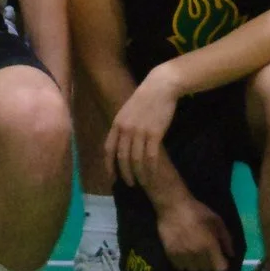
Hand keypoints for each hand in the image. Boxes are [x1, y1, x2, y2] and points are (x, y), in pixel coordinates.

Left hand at [106, 72, 181, 187]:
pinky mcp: (155, 134)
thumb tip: (121, 144)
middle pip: (122, 158)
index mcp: (117, 124)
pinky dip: (150, 169)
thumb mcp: (127, 111)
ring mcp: (140, 132)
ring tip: (142, 183)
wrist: (160, 86)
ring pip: (136, 160)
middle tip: (129, 184)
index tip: (111, 177)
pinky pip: (151, 157)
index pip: (109, 149)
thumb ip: (123, 126)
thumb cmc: (145, 98)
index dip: (109, 165)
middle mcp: (126, 129)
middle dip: (125, 174)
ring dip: (138, 175)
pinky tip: (152, 175)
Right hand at [155, 192, 233, 270]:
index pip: (220, 268)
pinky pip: (180, 267)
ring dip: (196, 265)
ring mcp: (183, 256)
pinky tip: (185, 253)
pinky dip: (184, 264)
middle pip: (207, 270)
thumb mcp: (216, 220)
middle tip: (207, 254)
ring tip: (195, 255)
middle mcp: (197, 254)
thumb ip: (226, 238)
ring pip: (193, 270)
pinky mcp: (170, 255)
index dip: (222, 264)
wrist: (172, 206)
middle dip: (210, 264)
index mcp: (209, 245)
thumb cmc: (197, 211)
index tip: (220, 258)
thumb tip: (231, 254)